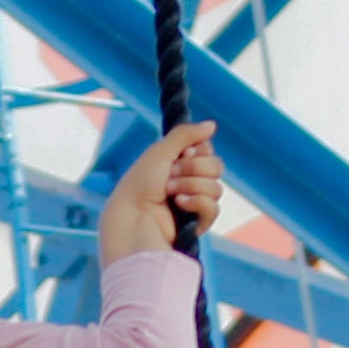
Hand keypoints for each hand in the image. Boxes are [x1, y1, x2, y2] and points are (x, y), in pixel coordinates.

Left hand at [98, 122, 225, 263]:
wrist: (132, 218)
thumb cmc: (139, 185)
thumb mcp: (160, 152)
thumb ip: (185, 134)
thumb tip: (212, 124)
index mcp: (179, 165)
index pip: (207, 151)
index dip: (197, 151)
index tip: (180, 154)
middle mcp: (188, 183)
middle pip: (216, 167)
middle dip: (193, 168)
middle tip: (169, 175)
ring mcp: (194, 204)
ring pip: (216, 187)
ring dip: (190, 185)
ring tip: (168, 192)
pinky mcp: (197, 223)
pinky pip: (214, 208)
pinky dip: (196, 203)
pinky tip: (179, 204)